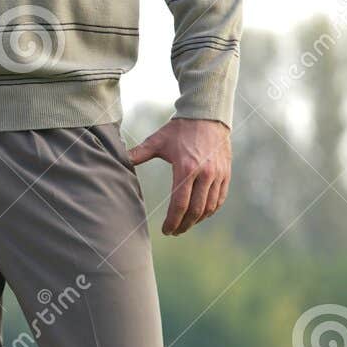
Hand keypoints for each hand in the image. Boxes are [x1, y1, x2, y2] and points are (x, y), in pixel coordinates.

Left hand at [126, 118, 231, 236]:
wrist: (207, 115)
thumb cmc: (180, 129)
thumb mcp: (157, 140)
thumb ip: (138, 153)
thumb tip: (119, 160)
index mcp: (186, 168)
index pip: (179, 204)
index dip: (172, 221)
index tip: (166, 230)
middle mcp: (205, 174)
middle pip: (195, 210)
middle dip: (184, 225)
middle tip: (174, 231)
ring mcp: (218, 174)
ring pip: (209, 207)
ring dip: (197, 220)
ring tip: (185, 225)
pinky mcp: (226, 173)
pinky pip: (219, 199)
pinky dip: (210, 211)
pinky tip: (200, 214)